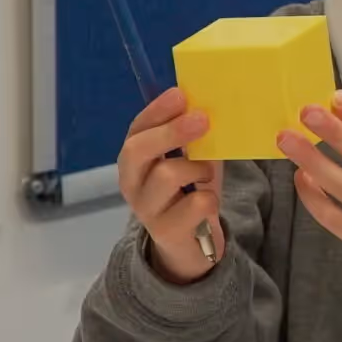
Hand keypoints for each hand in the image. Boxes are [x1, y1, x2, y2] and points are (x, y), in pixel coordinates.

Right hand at [119, 89, 220, 285]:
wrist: (192, 247)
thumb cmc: (190, 193)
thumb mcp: (190, 161)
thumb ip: (194, 137)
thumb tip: (209, 105)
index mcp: (134, 161)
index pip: (136, 129)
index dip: (157, 111)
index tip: (180, 94)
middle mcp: (131, 183)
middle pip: (138, 150)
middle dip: (171, 131)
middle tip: (202, 120)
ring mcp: (145, 209)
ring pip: (167, 175)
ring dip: (197, 168)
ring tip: (206, 175)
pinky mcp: (166, 231)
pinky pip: (194, 203)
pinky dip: (210, 198)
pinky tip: (209, 202)